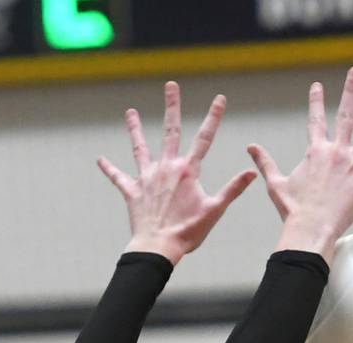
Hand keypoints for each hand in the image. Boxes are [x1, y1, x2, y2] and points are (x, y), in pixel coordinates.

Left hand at [97, 81, 256, 264]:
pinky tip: (100, 159)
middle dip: (172, 106)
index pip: (204, 139)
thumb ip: (232, 189)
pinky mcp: (132, 191)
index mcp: (187, 171)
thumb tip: (251, 172)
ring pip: (140, 147)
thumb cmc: (188, 232)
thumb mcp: (214, 211)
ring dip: (135, 129)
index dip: (214, 117)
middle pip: (170, 131)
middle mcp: (166, 168)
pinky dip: (109, 169)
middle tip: (171, 86)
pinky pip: (119, 177)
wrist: (158, 247)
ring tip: (130, 112)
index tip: (220, 98)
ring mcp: (147, 178)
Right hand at [248, 67, 352, 261]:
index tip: (317, 85)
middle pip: (345, 114)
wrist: (311, 228)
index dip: (316, 101)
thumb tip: (250, 147)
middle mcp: (336, 151)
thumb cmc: (293, 210)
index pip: (316, 120)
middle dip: (350, 90)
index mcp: (315, 151)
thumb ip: (265, 163)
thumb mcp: (275, 183)